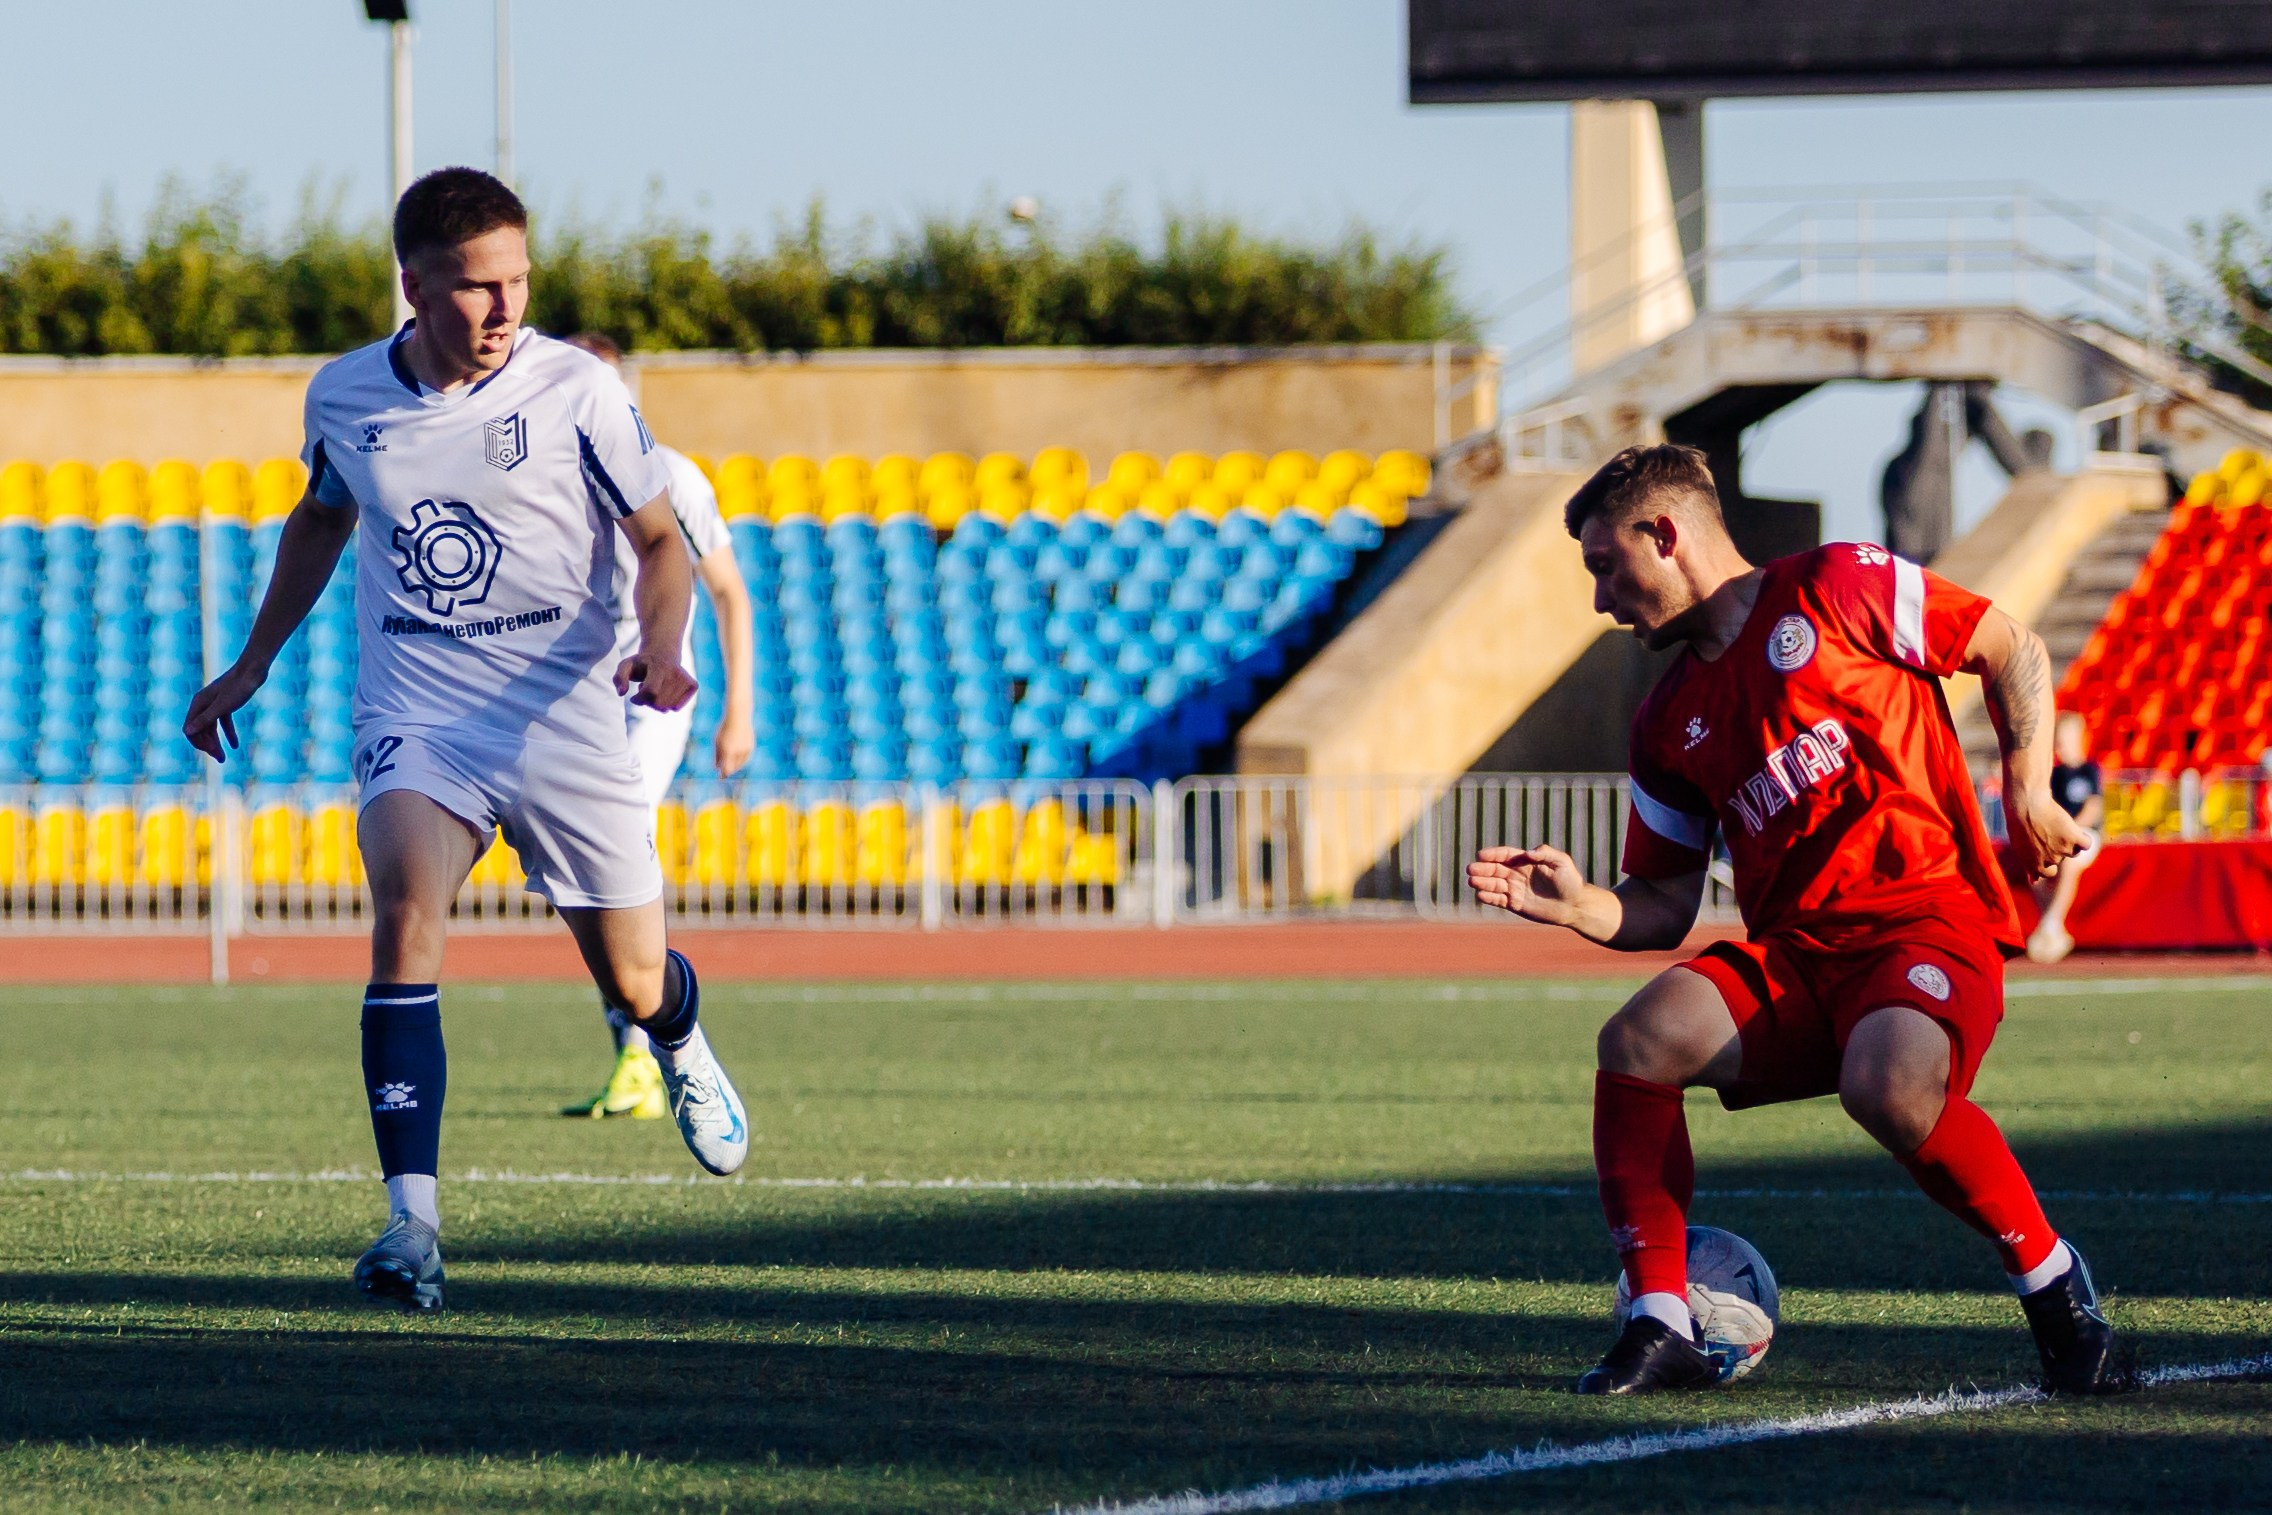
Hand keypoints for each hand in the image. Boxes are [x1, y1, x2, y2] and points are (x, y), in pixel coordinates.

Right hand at [182, 663, 263, 762]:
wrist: (253, 670)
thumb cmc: (239, 687)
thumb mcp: (222, 706)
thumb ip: (205, 719)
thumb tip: (187, 731)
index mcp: (198, 704)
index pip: (190, 729)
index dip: (199, 742)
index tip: (213, 752)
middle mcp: (203, 704)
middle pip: (200, 730)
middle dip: (208, 745)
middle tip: (221, 759)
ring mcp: (214, 704)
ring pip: (211, 728)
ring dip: (216, 742)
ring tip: (223, 757)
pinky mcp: (227, 704)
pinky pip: (224, 722)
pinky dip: (229, 734)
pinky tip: (235, 746)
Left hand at [615, 652, 696, 711]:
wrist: (664, 652)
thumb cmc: (642, 663)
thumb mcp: (626, 666)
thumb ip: (619, 678)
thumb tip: (622, 694)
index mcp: (659, 666)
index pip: (651, 692)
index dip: (639, 699)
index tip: (633, 697)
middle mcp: (675, 672)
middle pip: (658, 703)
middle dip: (647, 702)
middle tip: (645, 690)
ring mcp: (686, 678)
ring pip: (667, 707)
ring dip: (657, 703)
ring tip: (655, 689)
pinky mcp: (693, 685)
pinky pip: (676, 707)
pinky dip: (668, 704)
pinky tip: (665, 693)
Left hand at [713, 708, 753, 775]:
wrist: (738, 717)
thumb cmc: (724, 729)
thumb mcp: (717, 742)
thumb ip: (717, 756)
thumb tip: (716, 768)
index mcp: (727, 751)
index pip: (726, 769)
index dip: (723, 774)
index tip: (720, 777)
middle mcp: (737, 752)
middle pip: (734, 767)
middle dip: (729, 770)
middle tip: (724, 773)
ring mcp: (745, 749)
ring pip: (740, 763)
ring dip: (735, 765)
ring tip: (730, 765)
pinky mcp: (751, 747)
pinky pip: (745, 757)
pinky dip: (741, 759)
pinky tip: (737, 758)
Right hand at [1465, 845, 1588, 926]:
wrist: (1574, 905)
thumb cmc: (1570, 881)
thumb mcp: (1561, 862)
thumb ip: (1544, 854)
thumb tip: (1526, 853)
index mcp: (1526, 862)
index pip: (1505, 855)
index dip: (1493, 854)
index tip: (1481, 855)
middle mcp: (1518, 874)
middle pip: (1495, 869)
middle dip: (1482, 869)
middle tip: (1471, 869)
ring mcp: (1515, 889)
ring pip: (1494, 884)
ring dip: (1482, 882)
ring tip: (1472, 881)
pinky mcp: (1515, 904)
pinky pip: (1498, 900)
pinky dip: (1488, 897)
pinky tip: (1480, 895)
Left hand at [2004, 782, 2089, 881]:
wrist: (2027, 804)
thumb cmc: (2020, 823)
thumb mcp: (2020, 847)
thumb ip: (2029, 865)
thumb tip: (2034, 882)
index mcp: (2035, 865)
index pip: (2048, 873)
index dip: (2047, 861)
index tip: (2042, 848)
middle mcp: (2050, 861)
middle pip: (2061, 859)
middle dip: (2056, 848)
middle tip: (2046, 832)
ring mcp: (2063, 851)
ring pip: (2074, 851)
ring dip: (2069, 841)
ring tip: (2056, 826)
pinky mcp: (2074, 839)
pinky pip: (2087, 843)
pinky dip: (2084, 837)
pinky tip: (2074, 829)